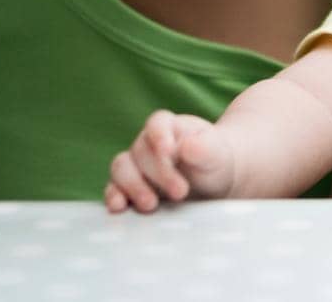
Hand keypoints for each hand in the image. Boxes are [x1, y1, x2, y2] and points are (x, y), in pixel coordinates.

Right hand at [104, 110, 235, 212]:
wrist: (214, 182)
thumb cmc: (214, 161)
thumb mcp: (216, 154)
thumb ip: (204, 148)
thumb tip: (186, 147)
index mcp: (169, 126)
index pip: (157, 124)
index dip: (160, 136)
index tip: (170, 152)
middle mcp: (147, 143)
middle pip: (141, 152)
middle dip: (160, 173)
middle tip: (181, 192)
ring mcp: (135, 165)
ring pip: (122, 169)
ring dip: (133, 187)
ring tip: (151, 205)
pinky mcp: (128, 188)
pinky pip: (114, 189)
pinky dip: (114, 197)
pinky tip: (120, 208)